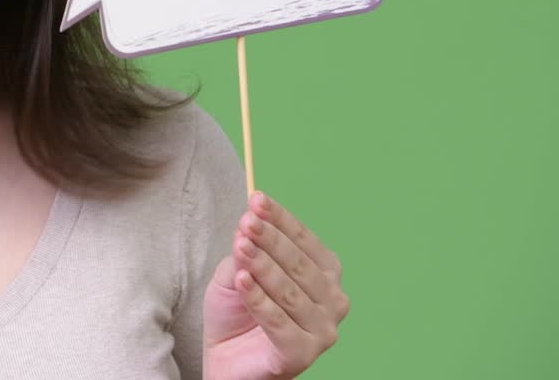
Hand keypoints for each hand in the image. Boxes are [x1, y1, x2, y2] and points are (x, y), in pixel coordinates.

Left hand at [201, 192, 348, 379]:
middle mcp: (333, 301)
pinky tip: (243, 280)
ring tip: (241, 245)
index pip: (304, 240)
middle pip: (299, 264)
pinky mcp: (303, 354)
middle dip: (271, 240)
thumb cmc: (238, 312)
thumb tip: (249, 224)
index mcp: (324, 275)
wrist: (226, 358)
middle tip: (247, 221)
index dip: (280, 219)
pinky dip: (259, 300)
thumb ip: (245, 252)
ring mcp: (323, 330)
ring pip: (290, 292)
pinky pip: (279, 323)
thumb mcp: (236, 272)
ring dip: (264, 266)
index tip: (257, 200)